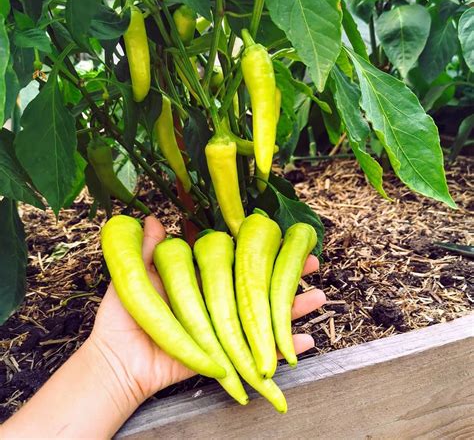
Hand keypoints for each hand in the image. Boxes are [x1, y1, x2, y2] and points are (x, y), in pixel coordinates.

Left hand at [90, 216, 325, 403]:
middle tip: (314, 263)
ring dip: (294, 306)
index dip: (260, 251)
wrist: (118, 361)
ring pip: (265, 313)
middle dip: (287, 274)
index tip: (283, 238)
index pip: (237, 262)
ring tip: (320, 296)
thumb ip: (147, 249)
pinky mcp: (228, 353)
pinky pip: (260, 348)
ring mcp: (224, 326)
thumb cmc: (122, 317)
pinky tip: (308, 338)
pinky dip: (283, 344)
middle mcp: (217, 300)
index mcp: (200, 280)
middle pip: (258, 286)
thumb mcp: (133, 276)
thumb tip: (154, 218)